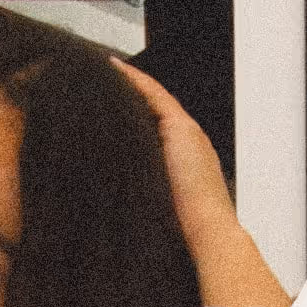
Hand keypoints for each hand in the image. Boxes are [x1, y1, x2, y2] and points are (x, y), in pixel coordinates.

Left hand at [115, 63, 290, 306]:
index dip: (134, 121)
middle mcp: (189, 144)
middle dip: (128, 100)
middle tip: (98, 87)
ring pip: (153, 100)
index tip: (108, 113)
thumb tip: (107, 216)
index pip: (157, 135)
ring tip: (102, 75)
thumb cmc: (185, 236)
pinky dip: (133, 80)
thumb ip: (140, 206)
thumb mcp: (155, 215)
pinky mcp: (180, 127)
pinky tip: (112, 69)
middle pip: (154, 114)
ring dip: (129, 86)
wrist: (208, 235)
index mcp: (186, 165)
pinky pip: (153, 94)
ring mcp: (187, 133)